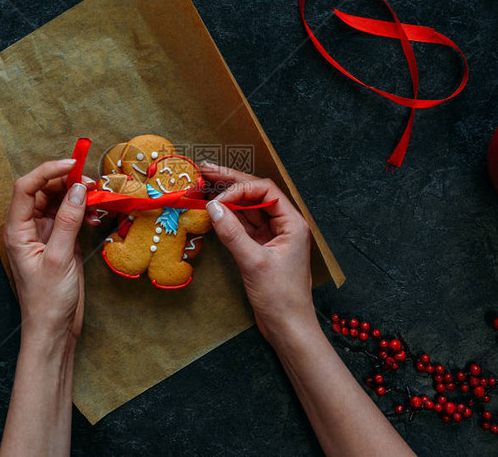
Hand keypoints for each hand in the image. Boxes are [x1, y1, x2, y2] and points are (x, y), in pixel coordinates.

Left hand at [4, 159, 98, 342]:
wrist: (54, 330)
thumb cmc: (48, 300)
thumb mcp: (59, 259)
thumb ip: (68, 221)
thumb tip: (78, 189)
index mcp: (18, 231)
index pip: (27, 188)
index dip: (47, 171)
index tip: (72, 165)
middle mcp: (29, 228)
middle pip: (43, 190)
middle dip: (66, 181)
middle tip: (91, 182)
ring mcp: (45, 234)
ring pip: (59, 201)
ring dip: (78, 195)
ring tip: (97, 198)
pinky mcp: (61, 242)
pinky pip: (71, 216)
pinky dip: (84, 211)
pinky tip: (97, 214)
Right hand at [201, 163, 314, 345]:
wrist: (288, 327)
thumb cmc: (280, 298)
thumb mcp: (254, 263)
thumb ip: (232, 233)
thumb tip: (213, 207)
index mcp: (292, 223)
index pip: (264, 191)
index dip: (239, 189)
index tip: (218, 199)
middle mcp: (284, 225)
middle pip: (255, 195)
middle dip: (231, 182)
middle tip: (205, 170)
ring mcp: (272, 237)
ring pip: (248, 209)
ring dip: (227, 198)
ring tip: (205, 185)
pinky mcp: (261, 249)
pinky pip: (243, 226)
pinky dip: (228, 217)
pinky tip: (213, 210)